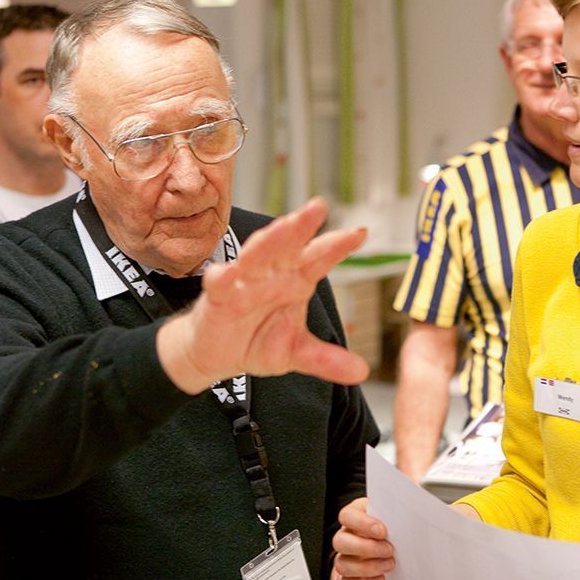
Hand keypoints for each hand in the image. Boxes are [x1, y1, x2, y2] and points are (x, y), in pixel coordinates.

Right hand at [157, 197, 369, 392]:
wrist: (217, 355)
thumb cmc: (258, 341)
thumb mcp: (296, 353)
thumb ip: (326, 359)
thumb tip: (362, 372)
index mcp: (297, 280)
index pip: (320, 258)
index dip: (337, 246)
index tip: (360, 233)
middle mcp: (273, 274)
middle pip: (289, 246)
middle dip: (302, 226)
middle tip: (318, 207)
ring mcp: (244, 281)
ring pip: (256, 255)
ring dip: (269, 240)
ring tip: (283, 226)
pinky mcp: (217, 296)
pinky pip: (219, 284)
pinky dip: (222, 278)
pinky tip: (226, 274)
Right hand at [331, 497, 394, 579]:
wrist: (390, 548)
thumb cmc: (391, 529)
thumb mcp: (391, 518)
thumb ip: (391, 517)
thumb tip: (403, 518)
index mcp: (354, 517)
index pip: (346, 516)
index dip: (362, 524)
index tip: (382, 532)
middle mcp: (345, 536)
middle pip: (339, 541)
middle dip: (366, 548)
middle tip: (389, 550)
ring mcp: (344, 557)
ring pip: (341, 564)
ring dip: (367, 567)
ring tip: (388, 565)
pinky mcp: (347, 576)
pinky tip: (381, 578)